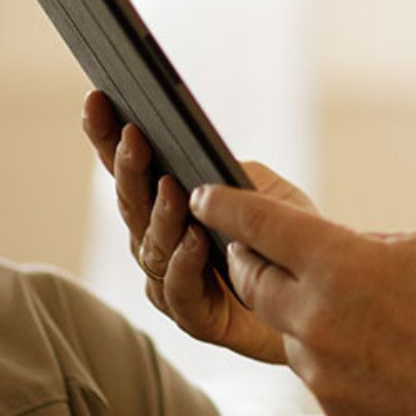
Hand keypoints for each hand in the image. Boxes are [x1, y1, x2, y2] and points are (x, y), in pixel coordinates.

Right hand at [80, 90, 309, 363]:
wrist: (318, 299)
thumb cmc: (285, 240)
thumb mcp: (267, 194)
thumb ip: (232, 179)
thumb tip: (201, 165)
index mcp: (168, 204)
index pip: (129, 168)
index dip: (106, 137)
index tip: (97, 98)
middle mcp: (159, 240)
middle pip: (130, 203)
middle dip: (129, 167)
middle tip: (134, 136)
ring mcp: (171, 279)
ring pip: (149, 247)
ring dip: (160, 216)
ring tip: (172, 187)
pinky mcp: (196, 316)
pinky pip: (178, 291)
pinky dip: (184, 264)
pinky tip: (195, 240)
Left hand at [190, 183, 415, 415]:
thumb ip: (363, 246)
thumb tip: (331, 252)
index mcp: (340, 266)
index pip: (261, 225)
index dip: (228, 205)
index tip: (206, 194)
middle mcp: (317, 319)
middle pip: (254, 279)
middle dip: (249, 257)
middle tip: (261, 244)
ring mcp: (321, 369)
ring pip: (284, 326)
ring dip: (299, 308)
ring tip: (353, 304)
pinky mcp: (332, 405)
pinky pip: (313, 364)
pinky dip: (327, 347)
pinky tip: (371, 344)